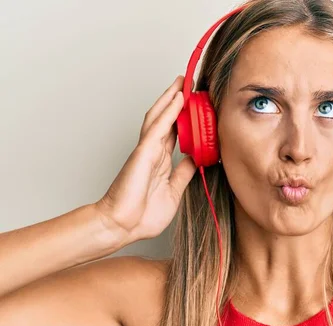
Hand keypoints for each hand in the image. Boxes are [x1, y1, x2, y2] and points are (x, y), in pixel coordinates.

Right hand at [95, 76, 196, 241]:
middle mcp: (153, 152)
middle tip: (190, 84)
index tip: (199, 107)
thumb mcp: (174, 191)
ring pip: (160, 116)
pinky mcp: (143, 152)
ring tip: (183, 82)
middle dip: (178, 101)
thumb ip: (183, 173)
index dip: (186, 118)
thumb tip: (195, 159)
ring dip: (172, 97)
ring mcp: (147, 150)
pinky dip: (168, 111)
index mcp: (160, 161)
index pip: (175, 133)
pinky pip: (158, 127)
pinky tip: (178, 98)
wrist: (123, 226)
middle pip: (167, 119)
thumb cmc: (142, 215)